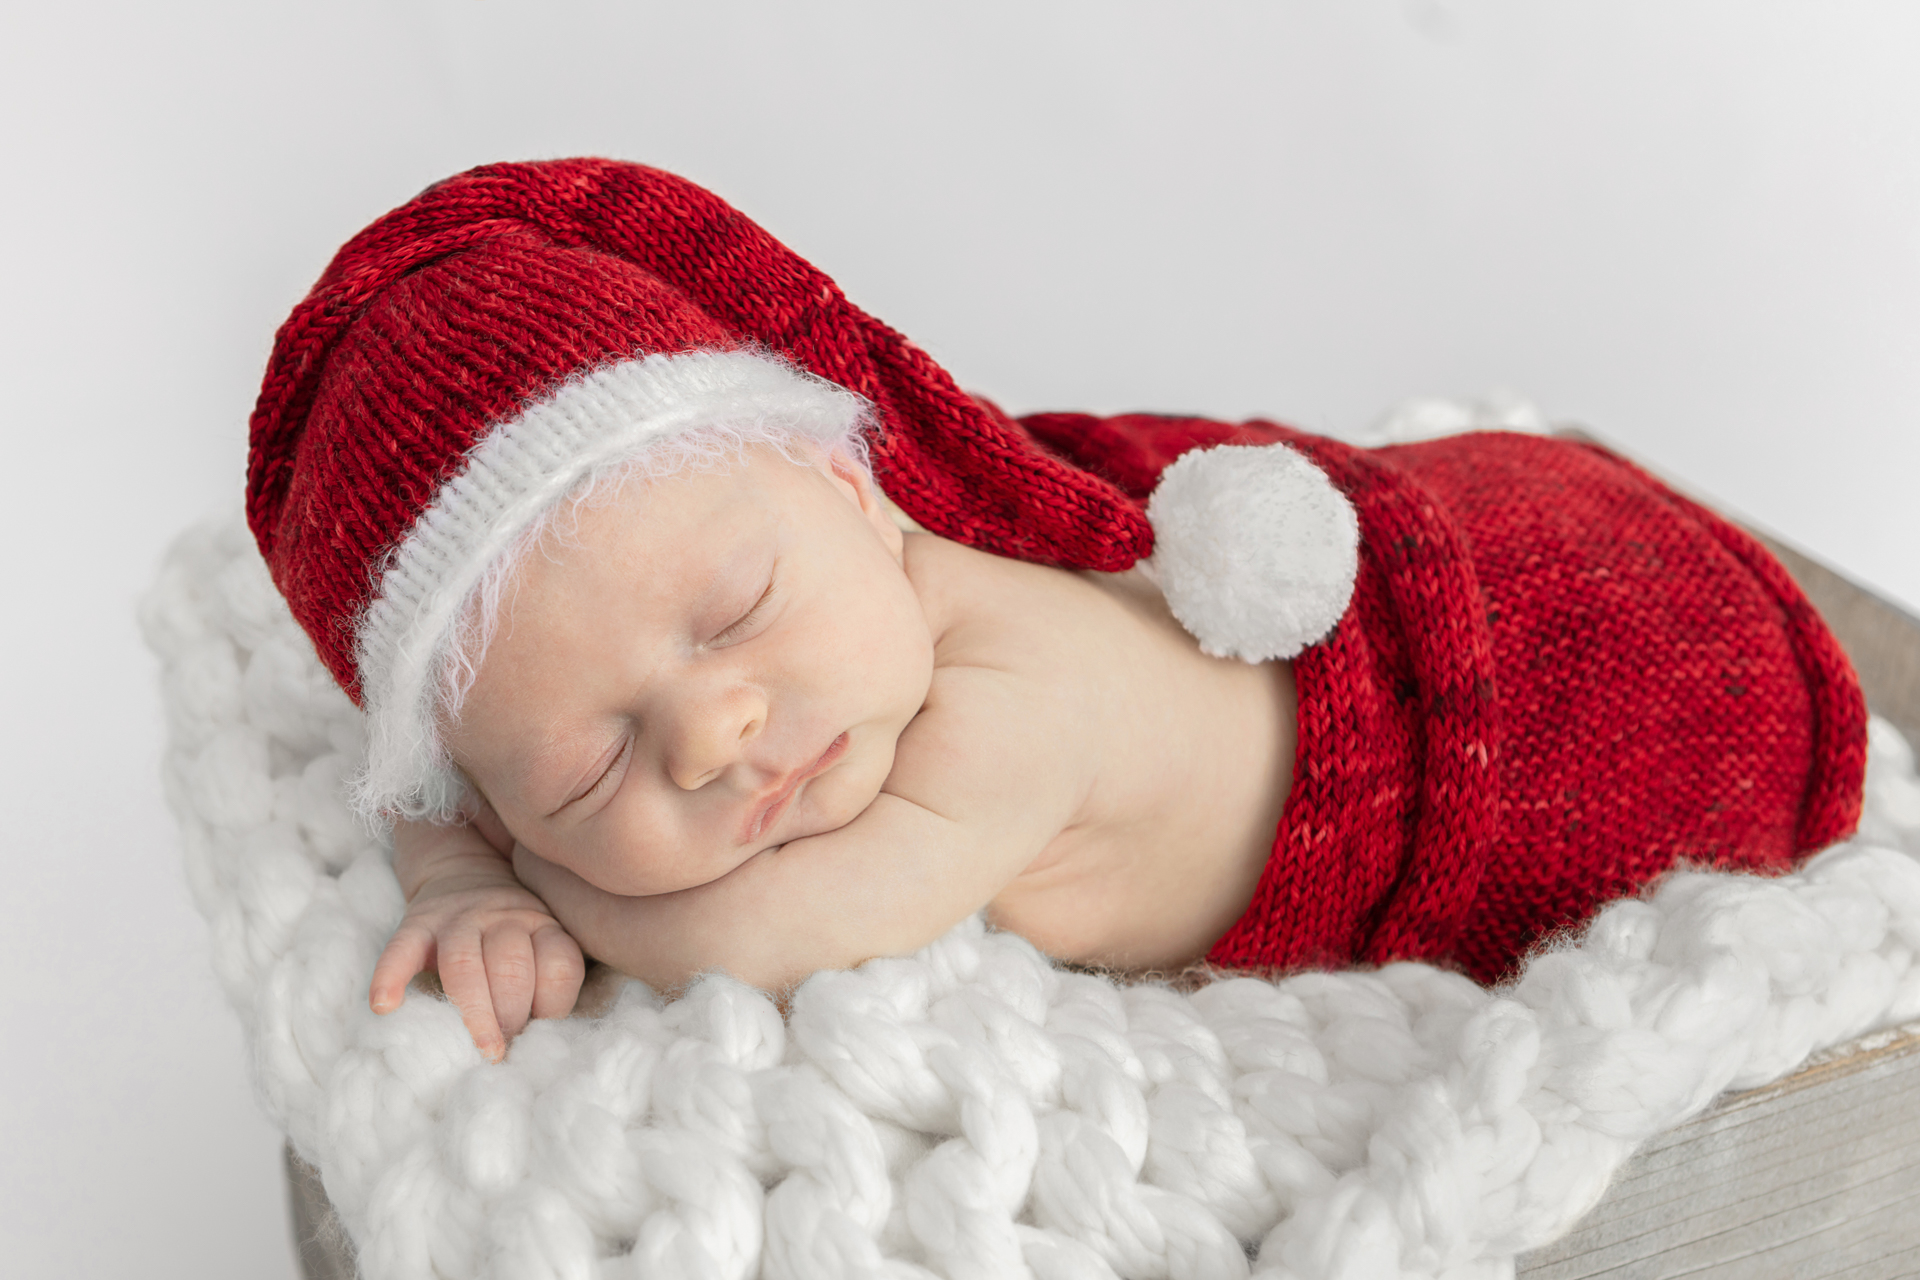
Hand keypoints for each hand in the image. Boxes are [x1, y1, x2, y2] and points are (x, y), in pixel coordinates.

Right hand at [371, 819, 584, 1060]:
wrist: (465, 876)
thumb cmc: (507, 937)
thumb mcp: (538, 948)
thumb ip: (541, 986)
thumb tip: (535, 1047)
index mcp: (544, 926)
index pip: (558, 966)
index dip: (553, 1007)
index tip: (540, 1037)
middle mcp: (505, 918)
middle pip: (511, 967)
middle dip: (511, 1016)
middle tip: (504, 1054)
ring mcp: (459, 918)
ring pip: (465, 963)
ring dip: (474, 1012)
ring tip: (480, 1051)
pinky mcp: (417, 923)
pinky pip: (402, 948)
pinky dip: (391, 976)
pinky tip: (385, 1005)